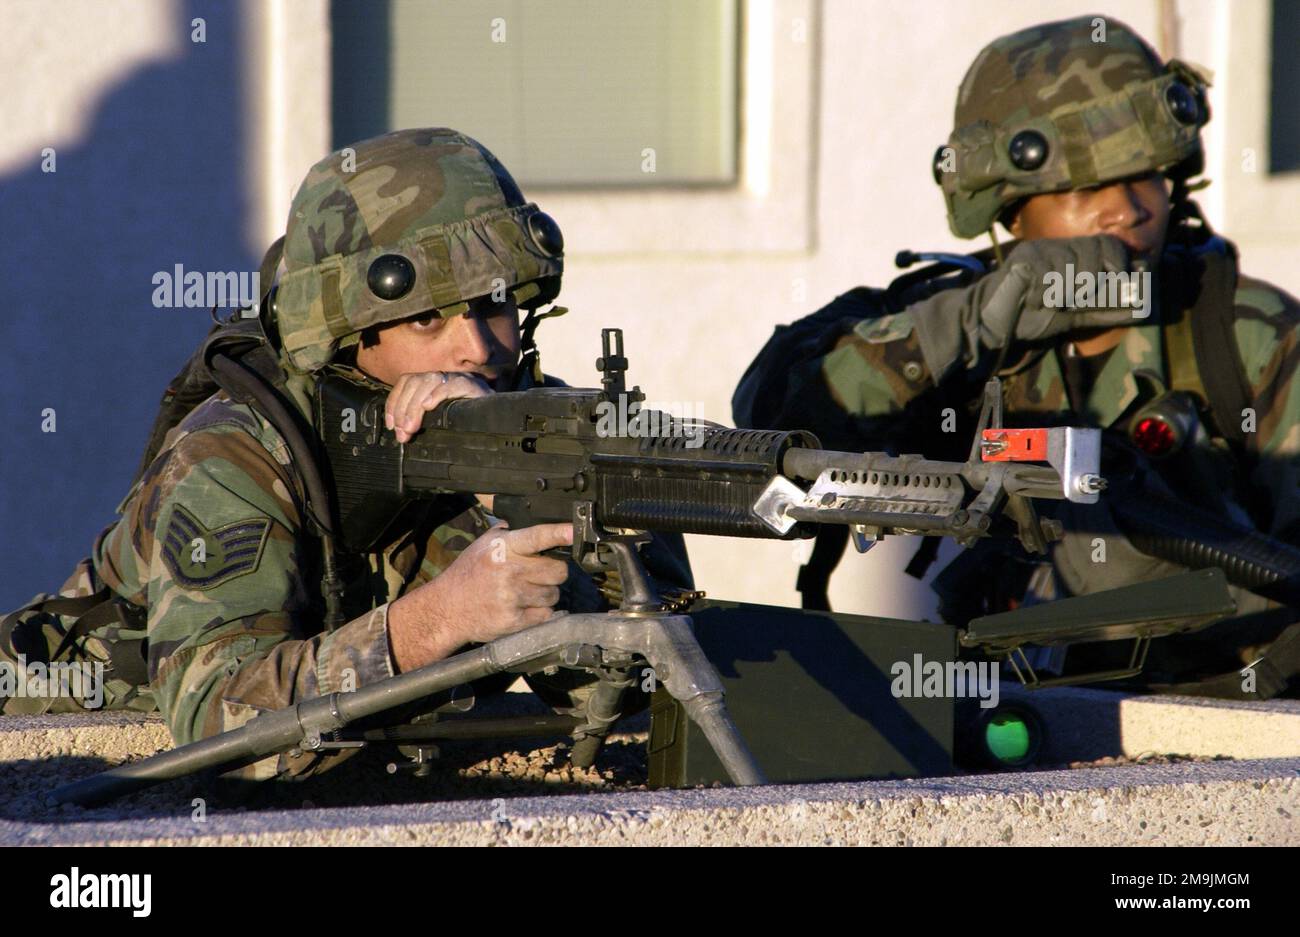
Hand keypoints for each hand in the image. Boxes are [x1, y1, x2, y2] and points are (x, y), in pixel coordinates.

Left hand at [385, 371, 491, 443]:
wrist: (499, 424)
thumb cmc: (469, 426)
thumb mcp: (440, 422)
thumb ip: (423, 421)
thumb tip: (401, 432)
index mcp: (434, 385)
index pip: (407, 382)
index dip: (394, 401)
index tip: (391, 424)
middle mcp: (445, 378)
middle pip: (414, 382)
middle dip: (403, 409)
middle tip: (403, 432)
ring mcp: (459, 379)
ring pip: (428, 381)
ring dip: (415, 406)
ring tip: (412, 427)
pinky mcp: (474, 386)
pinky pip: (453, 384)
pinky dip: (438, 394)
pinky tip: (429, 407)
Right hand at [387, 523, 573, 671]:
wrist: (447, 609)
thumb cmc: (469, 574)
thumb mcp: (483, 545)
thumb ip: (510, 534)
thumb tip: (540, 526)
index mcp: (503, 547)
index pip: (538, 537)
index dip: (559, 533)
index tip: (574, 531)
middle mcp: (509, 570)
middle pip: (558, 570)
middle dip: (553, 573)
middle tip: (538, 575)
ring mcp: (512, 597)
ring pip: (554, 594)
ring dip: (545, 594)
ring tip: (525, 593)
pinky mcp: (514, 620)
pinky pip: (546, 614)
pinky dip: (539, 613)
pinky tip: (523, 608)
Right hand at [908, 234, 1137, 378]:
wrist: (992, 325)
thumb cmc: (1031, 317)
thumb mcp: (1075, 315)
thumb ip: (1103, 308)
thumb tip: (1139, 306)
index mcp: (1070, 254)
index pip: (1107, 244)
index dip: (1117, 263)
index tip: (1117, 284)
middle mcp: (1055, 247)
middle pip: (1093, 252)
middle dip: (1094, 282)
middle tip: (1076, 302)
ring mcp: (1038, 251)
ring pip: (1073, 264)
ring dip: (1068, 292)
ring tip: (1052, 303)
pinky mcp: (1022, 261)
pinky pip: (1049, 273)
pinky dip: (1048, 293)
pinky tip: (1036, 301)